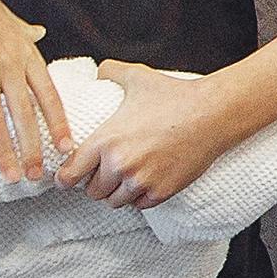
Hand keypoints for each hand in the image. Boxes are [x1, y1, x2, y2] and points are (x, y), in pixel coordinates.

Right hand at [0, 0, 68, 185]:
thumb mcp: (10, 20)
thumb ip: (26, 32)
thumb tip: (41, 31)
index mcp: (25, 56)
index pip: (49, 96)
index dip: (59, 123)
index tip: (68, 147)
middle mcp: (8, 66)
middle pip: (25, 115)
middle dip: (34, 148)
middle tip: (38, 176)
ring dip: (4, 151)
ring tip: (11, 176)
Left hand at [64, 61, 241, 208]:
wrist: (212, 113)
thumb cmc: (174, 94)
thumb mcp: (138, 77)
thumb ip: (111, 71)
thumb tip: (98, 71)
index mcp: (105, 140)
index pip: (70, 174)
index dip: (64, 178)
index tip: (66, 179)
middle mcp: (120, 165)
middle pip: (92, 191)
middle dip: (94, 184)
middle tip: (100, 175)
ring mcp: (141, 181)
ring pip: (114, 202)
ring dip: (115, 193)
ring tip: (120, 182)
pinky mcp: (162, 192)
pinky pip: (139, 205)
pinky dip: (138, 198)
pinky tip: (141, 184)